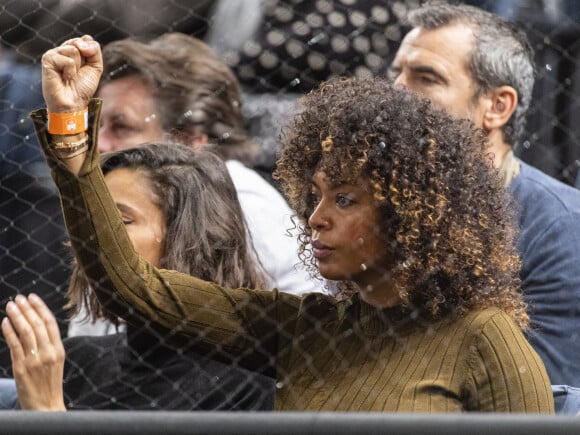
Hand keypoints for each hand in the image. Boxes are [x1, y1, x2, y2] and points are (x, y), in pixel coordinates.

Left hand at [1, 294, 65, 410]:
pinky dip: (9, 332)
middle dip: (27, 309)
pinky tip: (5, 322)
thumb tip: (35, 325)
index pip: (49, 323)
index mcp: (59, 350)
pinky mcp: (22, 368)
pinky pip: (14, 345)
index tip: (32, 297)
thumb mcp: (55, 362)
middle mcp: (48, 353)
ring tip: (11, 305)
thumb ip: (48, 345)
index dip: (40, 308)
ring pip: (25, 332)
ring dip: (17, 316)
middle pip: (37, 325)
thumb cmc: (49, 384)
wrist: (46, 407)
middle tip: (19, 298)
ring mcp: (35, 360)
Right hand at [41, 34, 102, 112]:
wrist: (73, 103)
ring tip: (69, 76)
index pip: (86, 39)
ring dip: (76, 67)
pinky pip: (67, 60)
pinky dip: (69, 71)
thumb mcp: (96, 67)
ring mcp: (54, 53)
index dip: (91, 53)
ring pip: (74, 49)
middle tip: (78, 73)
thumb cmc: (82, 88)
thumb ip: (94, 50)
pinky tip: (63, 77)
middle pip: (80, 42)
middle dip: (85, 60)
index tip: (86, 67)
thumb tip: (79, 43)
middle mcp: (62, 50)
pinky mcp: (47, 59)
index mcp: (73, 50)